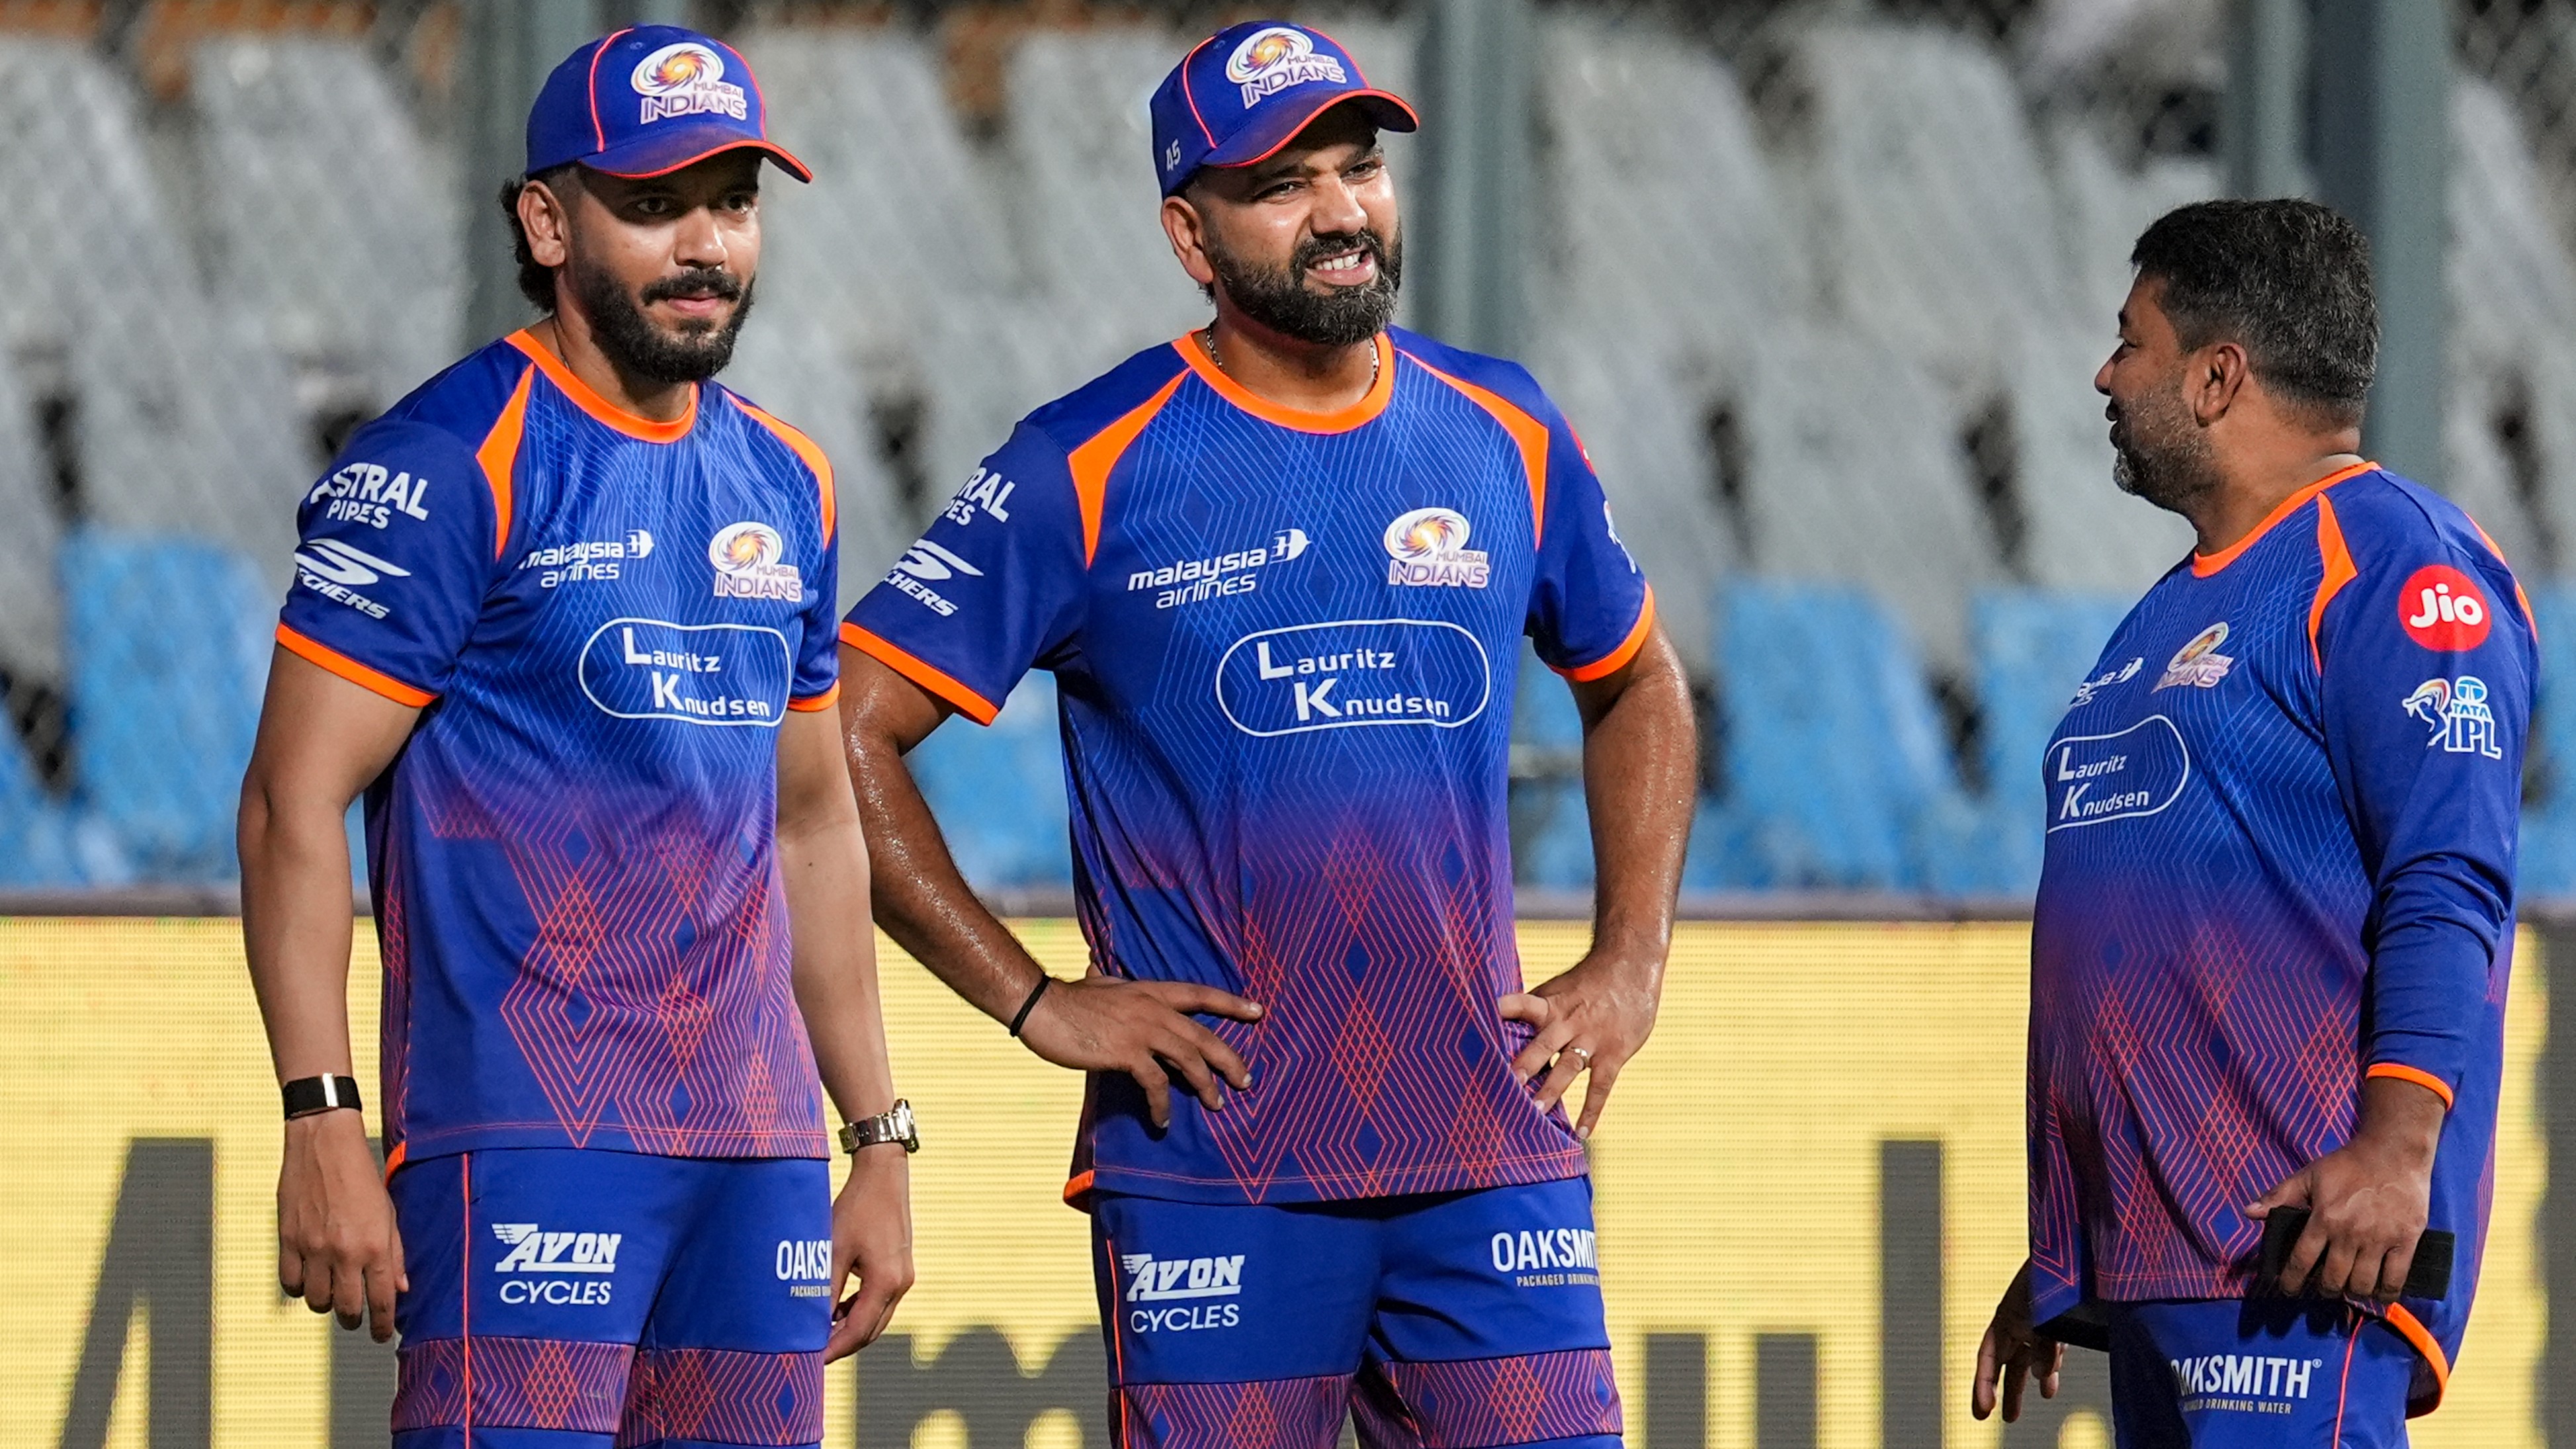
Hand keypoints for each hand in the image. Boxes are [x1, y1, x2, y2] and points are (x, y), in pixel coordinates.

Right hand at [276, 1109, 404, 1340]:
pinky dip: (300, 1288)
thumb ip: (395, 1254)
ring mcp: (312, 1248)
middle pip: (346, 1308)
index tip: (380, 1334)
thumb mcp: (389, 1214)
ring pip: (316, 1301)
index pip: (380, 1301)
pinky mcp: (287, 1241)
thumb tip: (400, 1290)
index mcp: (374, 1246)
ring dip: (327, 1304)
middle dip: (355, 1320)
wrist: (324, 1146)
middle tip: (357, 1318)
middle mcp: (343, 1252)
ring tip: (334, 1293)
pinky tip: (310, 1279)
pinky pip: (290, 1284)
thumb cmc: (362, 1178)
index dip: (381, 1325)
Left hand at [825, 1143, 913, 1360]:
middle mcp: (900, 1284)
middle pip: (872, 1330)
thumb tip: (811, 1322)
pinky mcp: (901, 1269)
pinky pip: (880, 1302)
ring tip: (821, 1333)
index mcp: (886, 1281)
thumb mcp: (834, 1248)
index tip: (812, 1360)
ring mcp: (904, 1277)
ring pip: (877, 1318)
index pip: (859, 1330)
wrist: (884, 1176)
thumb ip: (826, 1288)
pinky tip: (838, 1309)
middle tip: (813, 1353)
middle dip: (843, 1344)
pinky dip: (860, 1311)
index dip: (835, 1349)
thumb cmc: (856, 1208)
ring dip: (851, 1328)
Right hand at [1016, 976, 1262, 1128]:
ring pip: (1189, 1058)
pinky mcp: (1126, 1052)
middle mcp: (1152, 1008)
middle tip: (1246, 1080)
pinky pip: (1155, 1083)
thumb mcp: (1104, 986)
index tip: (1258, 1011)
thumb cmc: (1068, 1001)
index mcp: (1150, 991)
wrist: (1041, 1006)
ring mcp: (1141, 1029)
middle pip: (1204, 1034)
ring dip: (1206, 1085)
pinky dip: (1163, 1104)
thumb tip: (1121, 983)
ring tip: (1216, 1105)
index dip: (1231, 1002)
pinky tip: (1162, 1120)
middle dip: (1230, 1058)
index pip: (1200, 994)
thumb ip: (1124, 991)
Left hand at [1498, 950, 1662, 1136]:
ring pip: (1568, 1067)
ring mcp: (1591, 1038)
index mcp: (1548, 1004)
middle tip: (1506, 1083)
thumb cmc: (1586, 982)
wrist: (1632, 966)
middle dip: (1524, 1064)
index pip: (1518, 1006)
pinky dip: (1591, 1111)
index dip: (1499, 1014)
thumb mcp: (1556, 990)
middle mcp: (1567, 1021)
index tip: (1475, 1026)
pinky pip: (1601, 1086)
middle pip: (1542, 1044)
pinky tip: (1581, 1133)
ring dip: (1551, 1089)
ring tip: (1535, 1112)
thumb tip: (1496, 1030)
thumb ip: (1533, 1013)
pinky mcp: (1613, 1053)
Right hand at [1971, 1260, 2061, 1422]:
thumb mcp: (2048, 1317)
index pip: (1988, 1357)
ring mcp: (2037, 1323)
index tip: (1983, 1411)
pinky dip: (2047, 1370)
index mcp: (2006, 1316)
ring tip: (2013, 1414)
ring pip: (2024, 1362)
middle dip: (1998, 1391)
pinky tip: (2048, 1385)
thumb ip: (2044, 1348)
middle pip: (2003, 1363)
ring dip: (2021, 1387)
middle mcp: (2018, 1321)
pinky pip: (2046, 1352)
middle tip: (1990, 1415)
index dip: (1983, 1384)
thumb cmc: (2058, 1278)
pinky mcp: (2057, 1323)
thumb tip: (2040, 1378)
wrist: (2078, 1251)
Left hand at [2248, 1075, 2443, 1300]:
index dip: (2292, 1281)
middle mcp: (2350, 1234)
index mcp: (2323, 1219)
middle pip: (2334, 1279)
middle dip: (2325, 1290)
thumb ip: (2279, 1196)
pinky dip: (2386, 1292)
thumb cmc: (2347, 1164)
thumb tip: (2249, 1213)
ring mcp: (2380, 1239)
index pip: (2301, 1260)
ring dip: (2353, 1292)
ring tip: (2350, 1288)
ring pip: (2363, 1284)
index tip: (2288, 1290)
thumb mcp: (2308, 1175)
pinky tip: (2379, 1293)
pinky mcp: (2406, 1241)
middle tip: (2324, 1288)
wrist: (2393, 1152)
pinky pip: (2396, 1278)